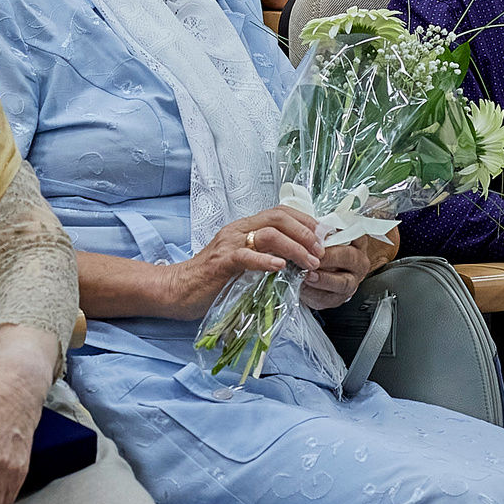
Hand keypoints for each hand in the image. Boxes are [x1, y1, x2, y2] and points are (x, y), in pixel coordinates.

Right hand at [164, 204, 324, 318]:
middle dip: (306, 232)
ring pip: (268, 234)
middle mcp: (238, 230)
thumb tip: (297, 262)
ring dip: (295, 247)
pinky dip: (265, 260)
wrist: (178, 290)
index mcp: (245, 228)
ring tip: (310, 262)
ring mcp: (229, 244)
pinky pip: (246, 255)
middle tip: (322, 250)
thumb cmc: (212, 281)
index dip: (306, 220)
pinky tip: (280, 267)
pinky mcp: (221, 262)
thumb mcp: (244, 264)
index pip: (281, 212)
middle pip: (278, 218)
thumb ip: (265, 257)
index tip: (325, 235)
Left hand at [299, 231, 393, 310]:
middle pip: (348, 258)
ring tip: (307, 275)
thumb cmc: (322, 254)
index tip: (324, 234)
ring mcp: (351, 282)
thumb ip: (321, 233)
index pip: (356, 234)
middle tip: (313, 257)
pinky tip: (303, 287)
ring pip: (341, 282)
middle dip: (329, 257)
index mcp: (357, 244)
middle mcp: (358, 263)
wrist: (319, 277)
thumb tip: (311, 228)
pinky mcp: (338, 298)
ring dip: (323, 278)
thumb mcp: (323, 239)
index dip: (340, 233)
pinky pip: (328, 298)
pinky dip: (314, 293)